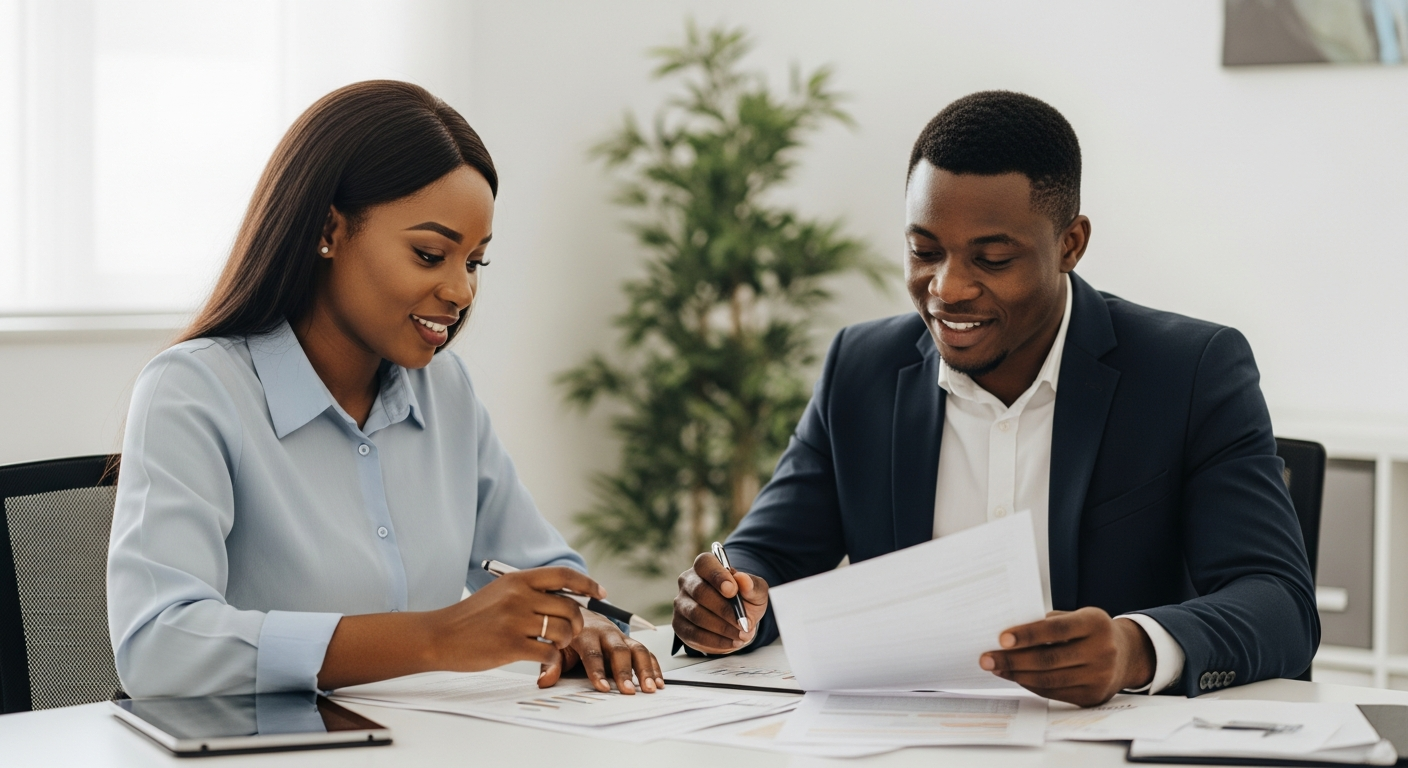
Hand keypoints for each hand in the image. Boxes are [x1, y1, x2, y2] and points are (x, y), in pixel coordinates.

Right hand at [425, 566, 602, 671]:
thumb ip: (529, 592)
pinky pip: (549, 653)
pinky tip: (543, 659)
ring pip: (562, 631)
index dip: (587, 583)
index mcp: (518, 580)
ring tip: (554, 645)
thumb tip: (566, 598)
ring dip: (564, 642)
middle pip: (569, 608)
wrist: (440, 636)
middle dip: (577, 623)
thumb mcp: (500, 592)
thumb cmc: (472, 617)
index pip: (563, 575)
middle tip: (570, 632)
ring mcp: (515, 621)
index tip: (600, 592)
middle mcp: (519, 597)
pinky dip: (552, 658)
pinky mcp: (510, 646)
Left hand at [537, 612, 664, 693]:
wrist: (580, 612)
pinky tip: (658, 682)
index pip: (592, 653)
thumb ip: (551, 663)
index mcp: (585, 633)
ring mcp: (621, 637)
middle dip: (625, 672)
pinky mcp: (631, 642)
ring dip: (645, 669)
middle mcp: (606, 633)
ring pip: (637, 649)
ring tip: (650, 688)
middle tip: (629, 691)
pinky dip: (654, 667)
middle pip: (619, 650)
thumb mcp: (556, 646)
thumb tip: (544, 681)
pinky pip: (646, 652)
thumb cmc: (568, 633)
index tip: (602, 688)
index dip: (597, 671)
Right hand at [673, 552, 768, 653]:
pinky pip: (694, 634)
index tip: (733, 591)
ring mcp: (681, 603)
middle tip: (744, 623)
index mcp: (705, 565)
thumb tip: (743, 580)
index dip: (717, 576)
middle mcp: (688, 581)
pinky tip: (731, 643)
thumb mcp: (755, 591)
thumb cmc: (744, 600)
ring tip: (741, 635)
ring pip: (696, 615)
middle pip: (700, 592)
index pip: (705, 564)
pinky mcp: (679, 625)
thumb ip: (752, 585)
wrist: (737, 620)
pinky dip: (715, 641)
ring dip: (722, 628)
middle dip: (724, 610)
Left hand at [979, 607, 1154, 706]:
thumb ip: (1049, 623)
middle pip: (1048, 659)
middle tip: (986, 658)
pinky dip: (1030, 685)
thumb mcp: (1078, 617)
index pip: (1055, 630)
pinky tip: (1015, 677)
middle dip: (1012, 660)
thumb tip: (1008, 636)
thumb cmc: (1091, 630)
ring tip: (996, 668)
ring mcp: (1099, 677)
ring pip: (1049, 679)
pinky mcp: (1092, 696)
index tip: (1001, 638)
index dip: (1027, 634)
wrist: (1127, 655)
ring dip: (1017, 675)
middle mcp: (1102, 651)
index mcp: (1095, 624)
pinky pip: (1054, 692)